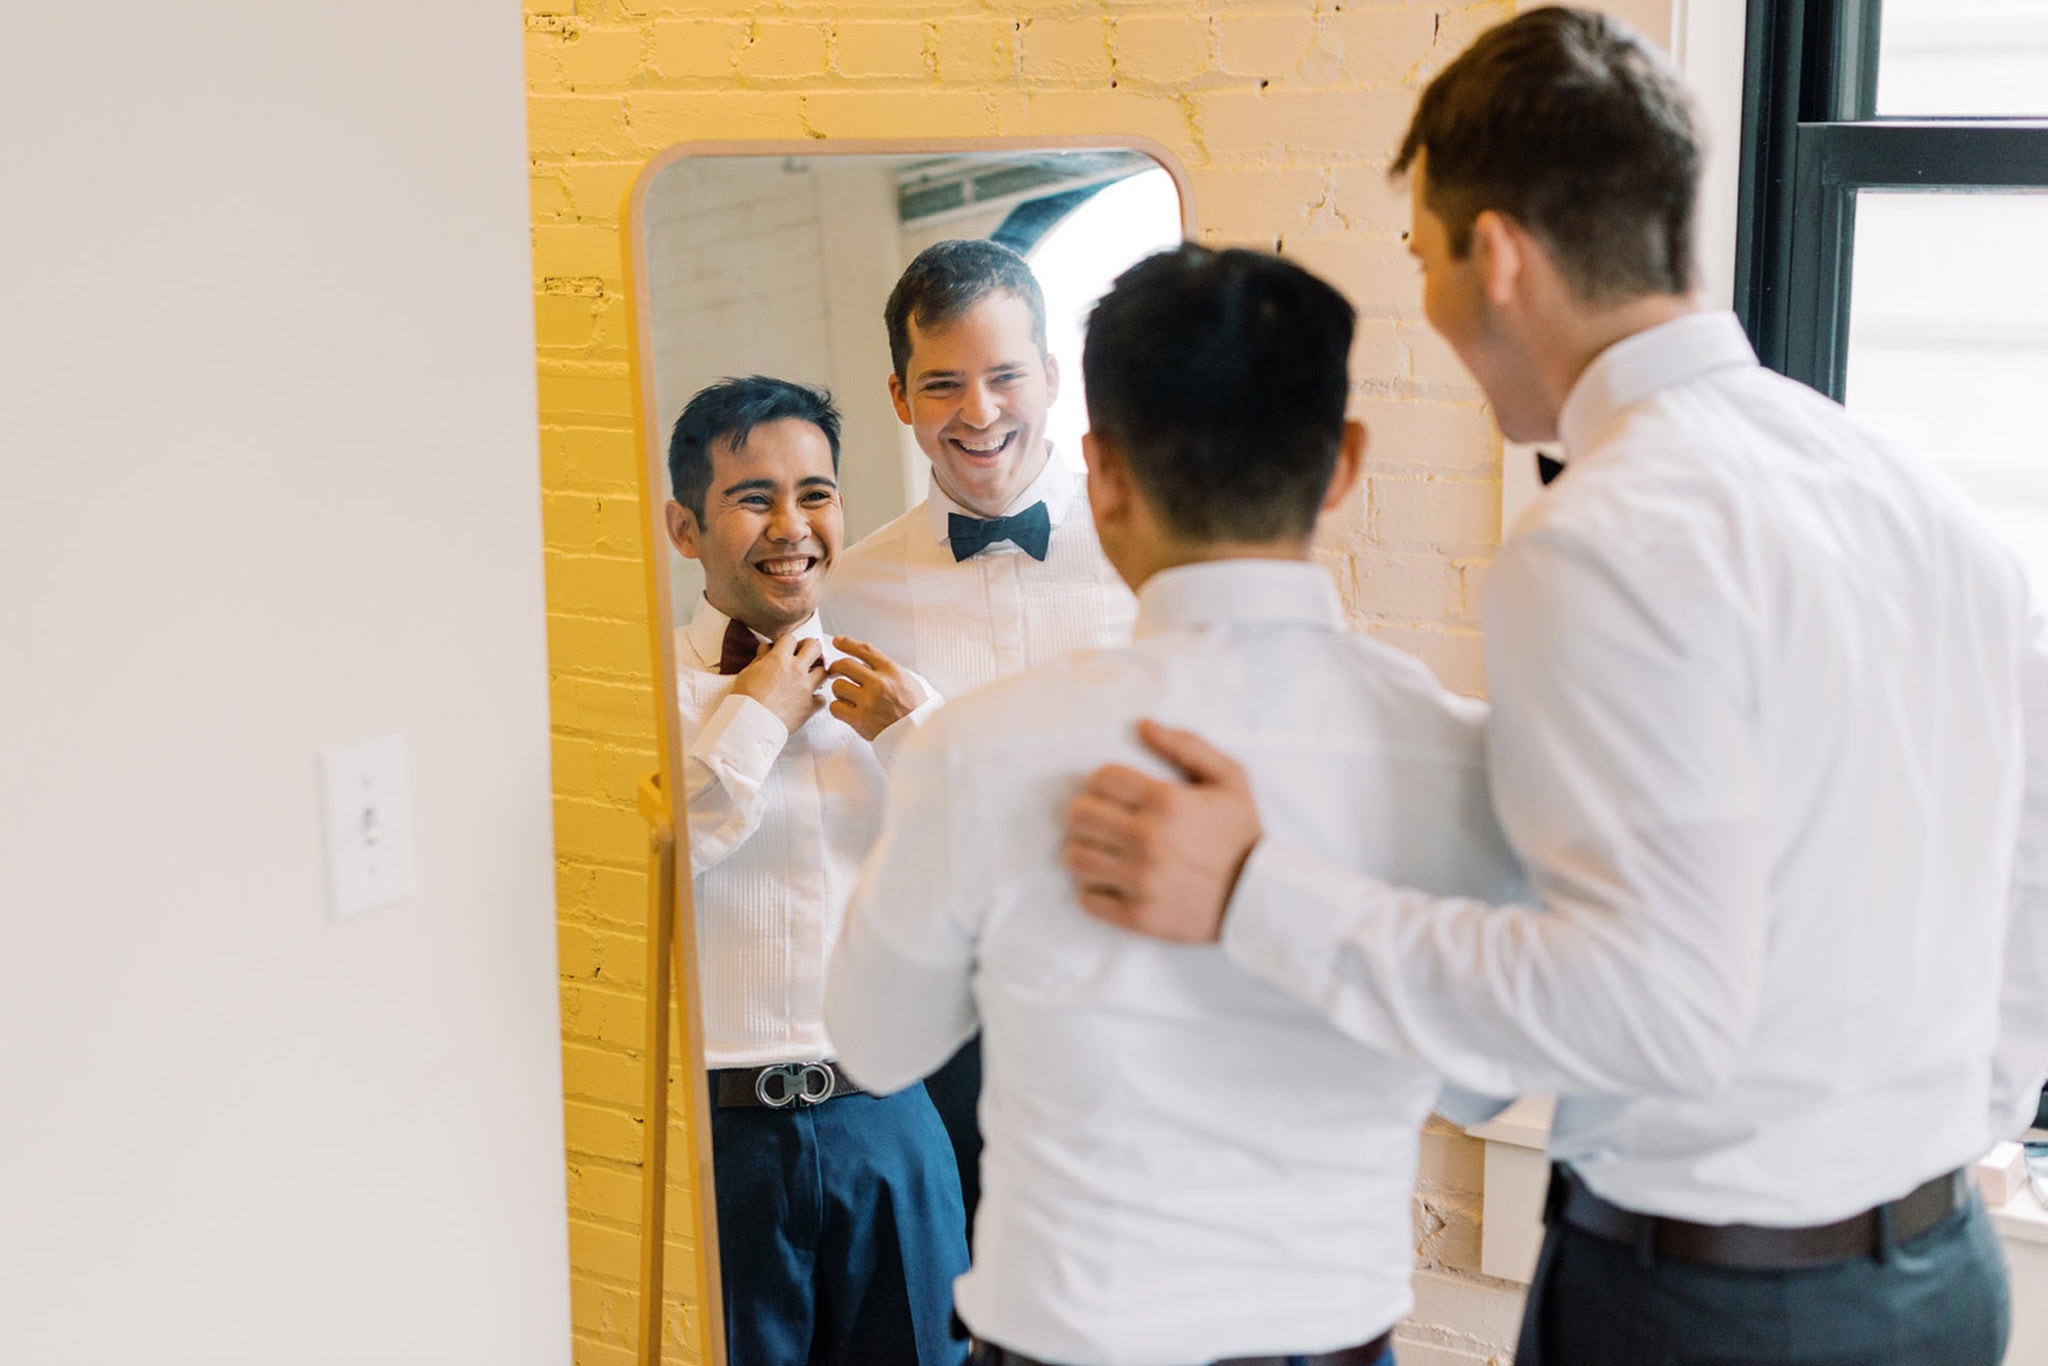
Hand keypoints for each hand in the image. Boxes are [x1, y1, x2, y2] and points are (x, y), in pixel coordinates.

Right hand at [730, 633, 827, 734]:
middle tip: (804, 654)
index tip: (785, 647)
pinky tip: (807, 700)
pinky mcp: (810, 706)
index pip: (790, 638)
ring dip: (816, 673)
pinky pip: (822, 699)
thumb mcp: (747, 673)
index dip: (786, 642)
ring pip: (824, 672)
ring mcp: (806, 688)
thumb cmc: (745, 700)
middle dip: (810, 647)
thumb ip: (760, 659)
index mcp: (779, 659)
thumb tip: (765, 649)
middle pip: (815, 646)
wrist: (751, 725)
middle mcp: (796, 670)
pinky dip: (816, 699)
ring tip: (807, 678)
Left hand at [826, 637, 928, 740]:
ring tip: (846, 695)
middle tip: (835, 672)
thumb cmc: (917, 710)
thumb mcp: (909, 680)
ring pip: (838, 686)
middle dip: (836, 667)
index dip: (847, 643)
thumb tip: (866, 662)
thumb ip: (887, 670)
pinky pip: (836, 707)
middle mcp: (879, 683)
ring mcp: (869, 701)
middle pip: (844, 664)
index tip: (838, 642)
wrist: (920, 735)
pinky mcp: (860, 720)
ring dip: (839, 690)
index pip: (864, 650)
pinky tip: (846, 709)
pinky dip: (838, 708)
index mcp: (892, 671)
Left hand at [1063, 720, 1262, 943]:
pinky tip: (1112, 881)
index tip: (1114, 792)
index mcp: (1168, 802)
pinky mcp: (1138, 916)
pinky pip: (1087, 898)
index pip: (1101, 778)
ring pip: (1075, 858)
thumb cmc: (1241, 834)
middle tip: (1102, 820)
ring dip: (1084, 850)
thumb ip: (1186, 746)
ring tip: (1103, 850)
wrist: (1260, 898)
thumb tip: (1142, 725)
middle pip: (1079, 816)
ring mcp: (1141, 881)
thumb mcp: (1230, 777)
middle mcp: (1149, 840)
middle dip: (1087, 812)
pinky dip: (1093, 889)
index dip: (1103, 781)